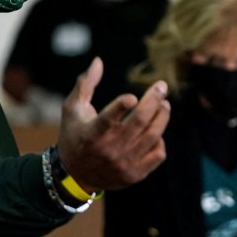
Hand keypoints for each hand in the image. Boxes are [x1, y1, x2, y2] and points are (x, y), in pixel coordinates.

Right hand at [57, 57, 170, 191]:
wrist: (75, 175)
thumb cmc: (74, 135)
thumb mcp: (72, 109)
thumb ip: (85, 85)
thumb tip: (98, 61)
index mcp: (92, 134)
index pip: (108, 120)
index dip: (120, 107)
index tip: (132, 96)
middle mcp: (109, 150)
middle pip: (139, 122)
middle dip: (154, 101)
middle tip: (162, 87)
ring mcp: (124, 164)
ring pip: (153, 137)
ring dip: (162, 117)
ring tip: (164, 104)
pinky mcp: (135, 174)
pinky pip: (158, 154)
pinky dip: (160, 140)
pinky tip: (156, 131)